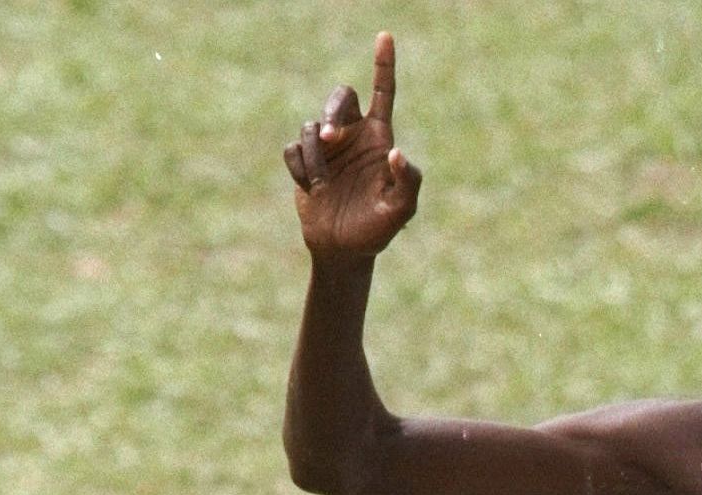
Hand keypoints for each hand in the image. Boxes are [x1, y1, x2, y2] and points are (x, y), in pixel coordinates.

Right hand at [283, 32, 421, 259]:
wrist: (343, 250)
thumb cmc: (376, 230)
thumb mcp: (400, 211)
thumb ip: (407, 182)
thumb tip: (396, 152)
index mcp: (381, 139)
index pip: (384, 94)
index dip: (384, 65)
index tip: (385, 37)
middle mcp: (354, 136)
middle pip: (340, 97)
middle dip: (332, 113)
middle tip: (331, 138)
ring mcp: (328, 147)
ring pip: (311, 126)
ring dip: (316, 155)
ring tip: (324, 183)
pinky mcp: (305, 160)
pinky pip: (294, 149)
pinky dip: (301, 168)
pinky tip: (313, 189)